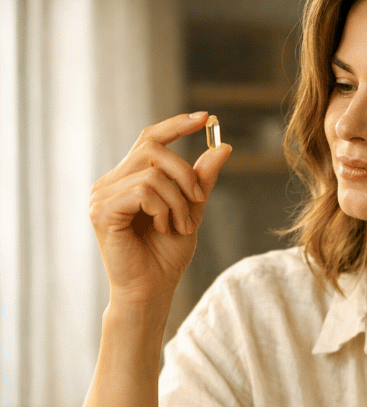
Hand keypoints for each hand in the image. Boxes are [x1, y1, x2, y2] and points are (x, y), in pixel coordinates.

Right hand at [87, 112, 230, 308]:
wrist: (153, 289)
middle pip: (153, 149)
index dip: (176, 125)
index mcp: (128, 179)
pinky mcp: (102, 211)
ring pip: (153, 174)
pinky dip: (163, 210)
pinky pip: (143, 192)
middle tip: (198, 201)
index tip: (205, 117)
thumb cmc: (167, 254)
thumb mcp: (192, 211)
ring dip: (178, 202)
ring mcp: (102, 195)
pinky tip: (162, 228)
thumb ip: (202, 181)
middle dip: (185, 173)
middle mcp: (111, 182)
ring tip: (178, 226)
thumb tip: (223, 148)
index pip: (149, 139)